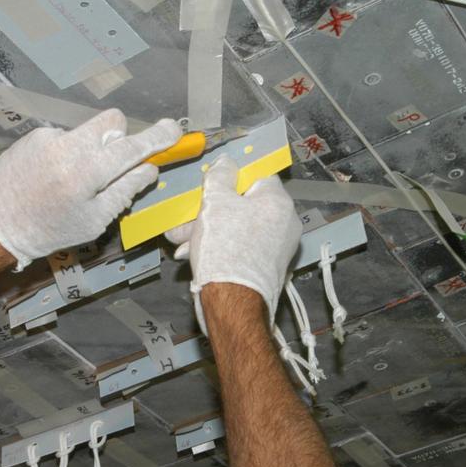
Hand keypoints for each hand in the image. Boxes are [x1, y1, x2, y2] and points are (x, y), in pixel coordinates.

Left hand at [0, 110, 180, 269]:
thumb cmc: (47, 231)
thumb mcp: (93, 221)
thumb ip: (124, 191)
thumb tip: (149, 169)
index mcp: (85, 173)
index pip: (131, 147)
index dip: (156, 138)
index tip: (172, 130)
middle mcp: (67, 147)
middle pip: (111, 121)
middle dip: (120, 138)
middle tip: (112, 165)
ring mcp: (48, 137)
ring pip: (86, 132)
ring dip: (90, 151)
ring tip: (70, 183)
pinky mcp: (33, 136)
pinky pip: (63, 139)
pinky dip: (66, 155)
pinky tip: (51, 178)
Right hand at [165, 155, 300, 331]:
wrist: (232, 303)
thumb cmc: (225, 248)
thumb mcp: (214, 202)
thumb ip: (219, 176)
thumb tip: (226, 163)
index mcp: (278, 202)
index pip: (258, 177)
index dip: (232, 180)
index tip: (212, 189)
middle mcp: (285, 224)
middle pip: (244, 207)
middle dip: (210, 214)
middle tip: (185, 222)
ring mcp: (278, 249)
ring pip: (238, 230)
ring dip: (209, 233)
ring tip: (180, 244)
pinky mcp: (268, 270)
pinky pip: (242, 250)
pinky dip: (221, 250)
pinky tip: (194, 257)